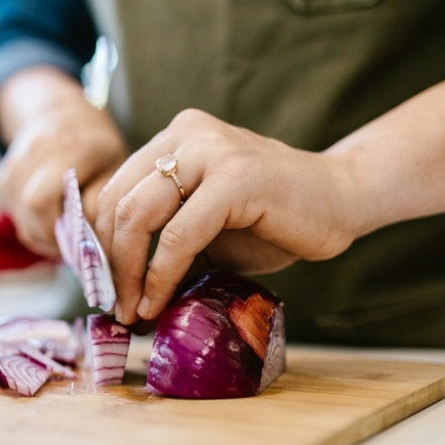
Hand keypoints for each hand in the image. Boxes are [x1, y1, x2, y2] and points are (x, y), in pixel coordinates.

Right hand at [0, 86, 126, 257]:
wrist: (61, 112)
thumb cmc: (97, 147)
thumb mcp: (116, 168)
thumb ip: (100, 202)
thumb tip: (84, 239)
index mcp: (69, 145)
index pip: (41, 199)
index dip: (56, 230)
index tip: (80, 242)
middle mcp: (35, 150)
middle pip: (29, 211)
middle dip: (52, 236)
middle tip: (76, 243)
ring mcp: (14, 163)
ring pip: (21, 219)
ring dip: (44, 233)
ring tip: (67, 230)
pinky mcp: (4, 178)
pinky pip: (16, 216)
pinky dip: (35, 226)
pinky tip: (54, 219)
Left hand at [94, 109, 358, 323]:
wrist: (343, 201)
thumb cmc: (274, 220)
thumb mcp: (205, 227)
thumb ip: (163, 241)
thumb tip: (118, 292)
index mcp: (175, 138)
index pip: (115, 190)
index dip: (101, 244)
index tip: (106, 288)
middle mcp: (187, 134)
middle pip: (119, 203)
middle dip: (110, 263)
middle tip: (117, 307)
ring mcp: (211, 151)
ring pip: (138, 215)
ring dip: (129, 273)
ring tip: (134, 310)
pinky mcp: (235, 178)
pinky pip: (179, 235)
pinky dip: (161, 275)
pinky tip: (158, 302)